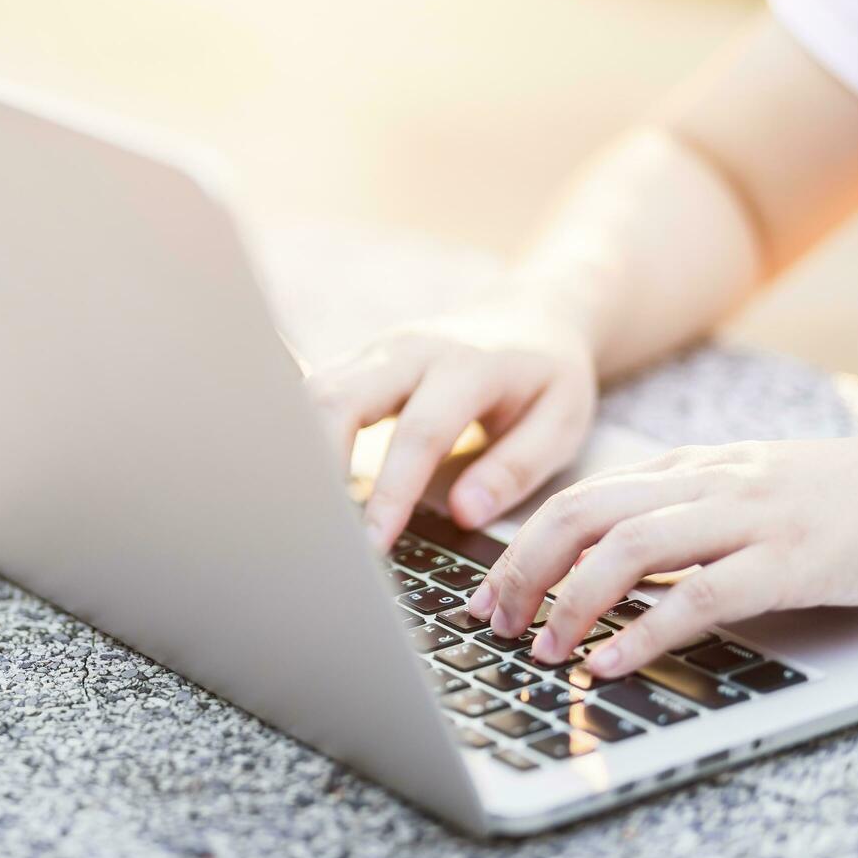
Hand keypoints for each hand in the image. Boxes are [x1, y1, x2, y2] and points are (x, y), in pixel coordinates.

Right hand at [305, 302, 597, 548]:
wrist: (532, 313)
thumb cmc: (547, 378)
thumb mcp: (560, 423)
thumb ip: (515, 469)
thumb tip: (464, 513)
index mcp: (469, 367)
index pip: (418, 434)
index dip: (391, 493)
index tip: (372, 544)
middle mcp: (413, 350)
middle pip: (340, 399)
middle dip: (319, 465)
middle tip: (318, 528)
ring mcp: (378, 350)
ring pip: (313, 390)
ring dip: (300, 450)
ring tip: (304, 510)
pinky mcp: (359, 360)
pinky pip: (313, 393)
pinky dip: (299, 435)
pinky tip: (296, 478)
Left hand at [468, 436, 857, 677]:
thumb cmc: (829, 501)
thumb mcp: (735, 494)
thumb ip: (669, 517)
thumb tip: (590, 563)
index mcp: (684, 469)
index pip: (575, 500)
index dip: (517, 549)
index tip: (481, 596)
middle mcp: (704, 484)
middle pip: (582, 515)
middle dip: (522, 571)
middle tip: (495, 623)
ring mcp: (748, 518)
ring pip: (628, 548)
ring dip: (570, 602)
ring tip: (542, 648)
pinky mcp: (792, 560)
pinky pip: (701, 595)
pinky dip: (645, 632)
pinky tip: (610, 662)